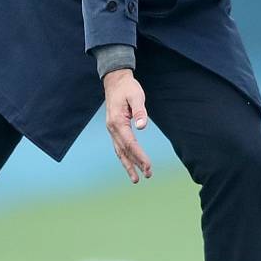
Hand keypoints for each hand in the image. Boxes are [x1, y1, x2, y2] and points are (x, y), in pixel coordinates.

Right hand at [102, 69, 152, 183]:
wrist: (115, 81)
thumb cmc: (128, 88)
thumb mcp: (136, 96)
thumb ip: (139, 111)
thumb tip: (143, 126)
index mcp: (117, 122)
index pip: (130, 144)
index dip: (139, 156)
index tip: (148, 166)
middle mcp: (112, 128)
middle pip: (124, 151)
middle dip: (135, 164)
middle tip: (147, 176)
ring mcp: (112, 130)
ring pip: (120, 152)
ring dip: (128, 165)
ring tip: (136, 179)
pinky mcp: (114, 129)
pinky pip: (119, 147)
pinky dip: (124, 157)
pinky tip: (130, 164)